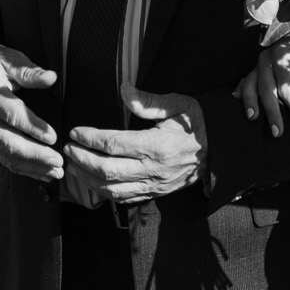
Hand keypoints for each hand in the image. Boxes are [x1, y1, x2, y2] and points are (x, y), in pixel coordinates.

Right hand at [0, 41, 62, 181]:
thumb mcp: (7, 59)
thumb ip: (28, 70)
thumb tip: (51, 77)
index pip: (11, 114)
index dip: (32, 127)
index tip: (53, 137)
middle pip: (8, 142)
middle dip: (34, 155)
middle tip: (58, 161)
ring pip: (6, 155)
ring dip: (32, 166)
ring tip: (56, 172)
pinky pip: (5, 158)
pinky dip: (24, 169)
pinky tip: (44, 173)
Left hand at [63, 84, 207, 204]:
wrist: (222, 150)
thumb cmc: (198, 123)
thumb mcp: (178, 104)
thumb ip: (149, 101)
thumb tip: (124, 89)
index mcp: (157, 145)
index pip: (113, 144)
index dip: (89, 138)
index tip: (75, 131)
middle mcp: (153, 169)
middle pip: (107, 171)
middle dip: (82, 160)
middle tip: (68, 149)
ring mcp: (154, 185)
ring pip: (112, 191)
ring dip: (88, 180)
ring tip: (73, 166)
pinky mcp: (156, 193)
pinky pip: (125, 199)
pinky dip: (104, 193)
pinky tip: (93, 182)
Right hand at [234, 33, 289, 136]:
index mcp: (284, 55)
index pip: (287, 87)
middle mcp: (268, 58)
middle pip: (267, 88)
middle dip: (272, 112)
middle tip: (277, 133)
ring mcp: (259, 62)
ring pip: (251, 83)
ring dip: (251, 102)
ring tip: (253, 119)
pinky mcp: (257, 67)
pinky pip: (245, 80)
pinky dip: (241, 91)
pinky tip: (236, 102)